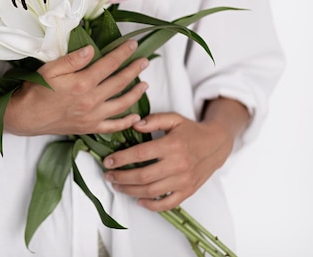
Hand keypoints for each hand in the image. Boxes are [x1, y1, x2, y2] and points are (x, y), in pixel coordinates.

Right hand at [5, 40, 148, 135]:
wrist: (27, 117)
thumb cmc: (36, 90)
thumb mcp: (50, 68)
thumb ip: (72, 59)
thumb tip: (92, 50)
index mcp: (82, 83)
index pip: (109, 64)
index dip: (123, 53)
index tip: (133, 45)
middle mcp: (91, 100)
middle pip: (119, 82)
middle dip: (134, 69)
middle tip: (145, 61)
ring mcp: (92, 116)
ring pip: (122, 104)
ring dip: (136, 93)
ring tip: (145, 84)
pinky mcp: (89, 128)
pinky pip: (113, 127)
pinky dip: (126, 122)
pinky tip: (136, 117)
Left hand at [103, 111, 238, 211]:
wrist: (217, 145)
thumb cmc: (191, 131)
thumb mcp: (174, 119)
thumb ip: (154, 120)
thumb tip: (134, 124)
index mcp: (172, 145)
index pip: (140, 154)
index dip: (121, 158)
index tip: (107, 161)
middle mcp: (178, 164)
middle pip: (143, 176)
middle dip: (121, 177)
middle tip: (108, 175)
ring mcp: (184, 180)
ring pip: (151, 191)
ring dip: (130, 191)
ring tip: (118, 186)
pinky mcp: (188, 191)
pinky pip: (168, 203)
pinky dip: (152, 205)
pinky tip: (139, 201)